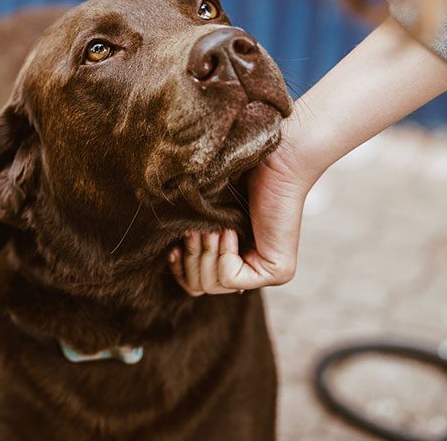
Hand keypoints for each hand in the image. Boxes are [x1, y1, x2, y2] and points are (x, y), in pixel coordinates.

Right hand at [169, 137, 312, 294]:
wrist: (274, 159)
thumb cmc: (237, 176)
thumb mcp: (205, 214)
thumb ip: (191, 236)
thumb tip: (168, 257)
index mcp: (234, 257)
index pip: (196, 284)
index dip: (179, 269)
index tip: (171, 249)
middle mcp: (252, 269)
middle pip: (200, 287)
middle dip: (191, 258)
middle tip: (195, 231)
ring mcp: (268, 273)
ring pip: (212, 285)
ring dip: (205, 254)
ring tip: (211, 228)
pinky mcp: (278, 271)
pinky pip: (230, 278)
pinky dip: (224, 254)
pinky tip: (230, 230)